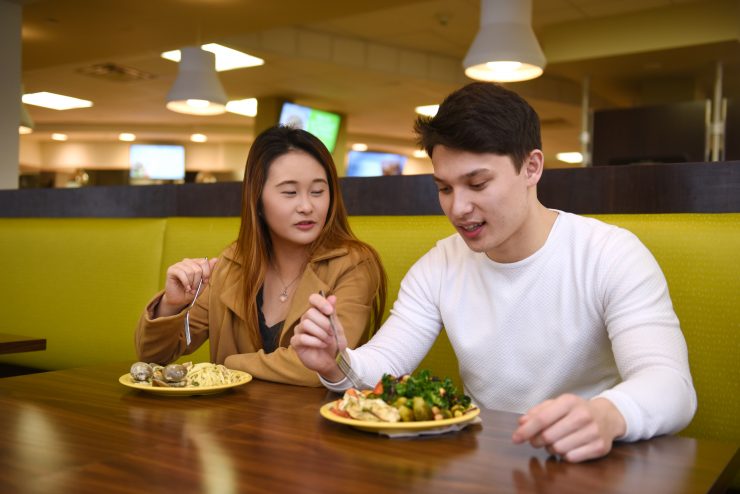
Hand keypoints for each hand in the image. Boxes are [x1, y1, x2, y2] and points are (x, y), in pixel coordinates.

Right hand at [156, 257, 217, 316]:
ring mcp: (178, 265)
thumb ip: (208, 271)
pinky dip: (186, 283)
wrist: (179, 300)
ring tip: (190, 289)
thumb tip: (215, 259)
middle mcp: (187, 261)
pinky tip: (186, 288)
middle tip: (195, 288)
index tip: (204, 282)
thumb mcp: (203, 282)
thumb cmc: (192, 291)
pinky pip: (181, 274)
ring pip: (190, 271)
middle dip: (198, 281)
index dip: (206, 273)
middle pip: (198, 268)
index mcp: (195, 262)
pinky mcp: (171, 270)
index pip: (204, 261)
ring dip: (192, 283)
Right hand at [290, 293, 344, 381]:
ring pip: (305, 324)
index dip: (320, 302)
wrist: (333, 360)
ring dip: (320, 333)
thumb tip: (332, 297)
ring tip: (328, 341)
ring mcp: (299, 331)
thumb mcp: (337, 327)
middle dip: (323, 323)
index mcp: (317, 313)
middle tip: (331, 333)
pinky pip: (302, 338)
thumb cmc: (335, 343)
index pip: (313, 299)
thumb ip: (332, 313)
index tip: (329, 311)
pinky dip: (315, 342)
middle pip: (309, 313)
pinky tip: (322, 345)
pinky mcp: (295, 342)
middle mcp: (306, 320)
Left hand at [511, 394, 625, 461]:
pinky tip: (567, 446)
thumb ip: (537, 412)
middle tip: (536, 440)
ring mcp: (593, 432)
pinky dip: (564, 455)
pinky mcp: (599, 447)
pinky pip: (571, 458)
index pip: (542, 419)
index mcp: (568, 402)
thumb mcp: (557, 404)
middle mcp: (582, 416)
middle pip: (548, 436)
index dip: (526, 430)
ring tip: (554, 441)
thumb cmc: (576, 410)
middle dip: (536, 441)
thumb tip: (521, 423)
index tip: (515, 438)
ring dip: (550, 448)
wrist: (608, 416)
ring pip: (558, 449)